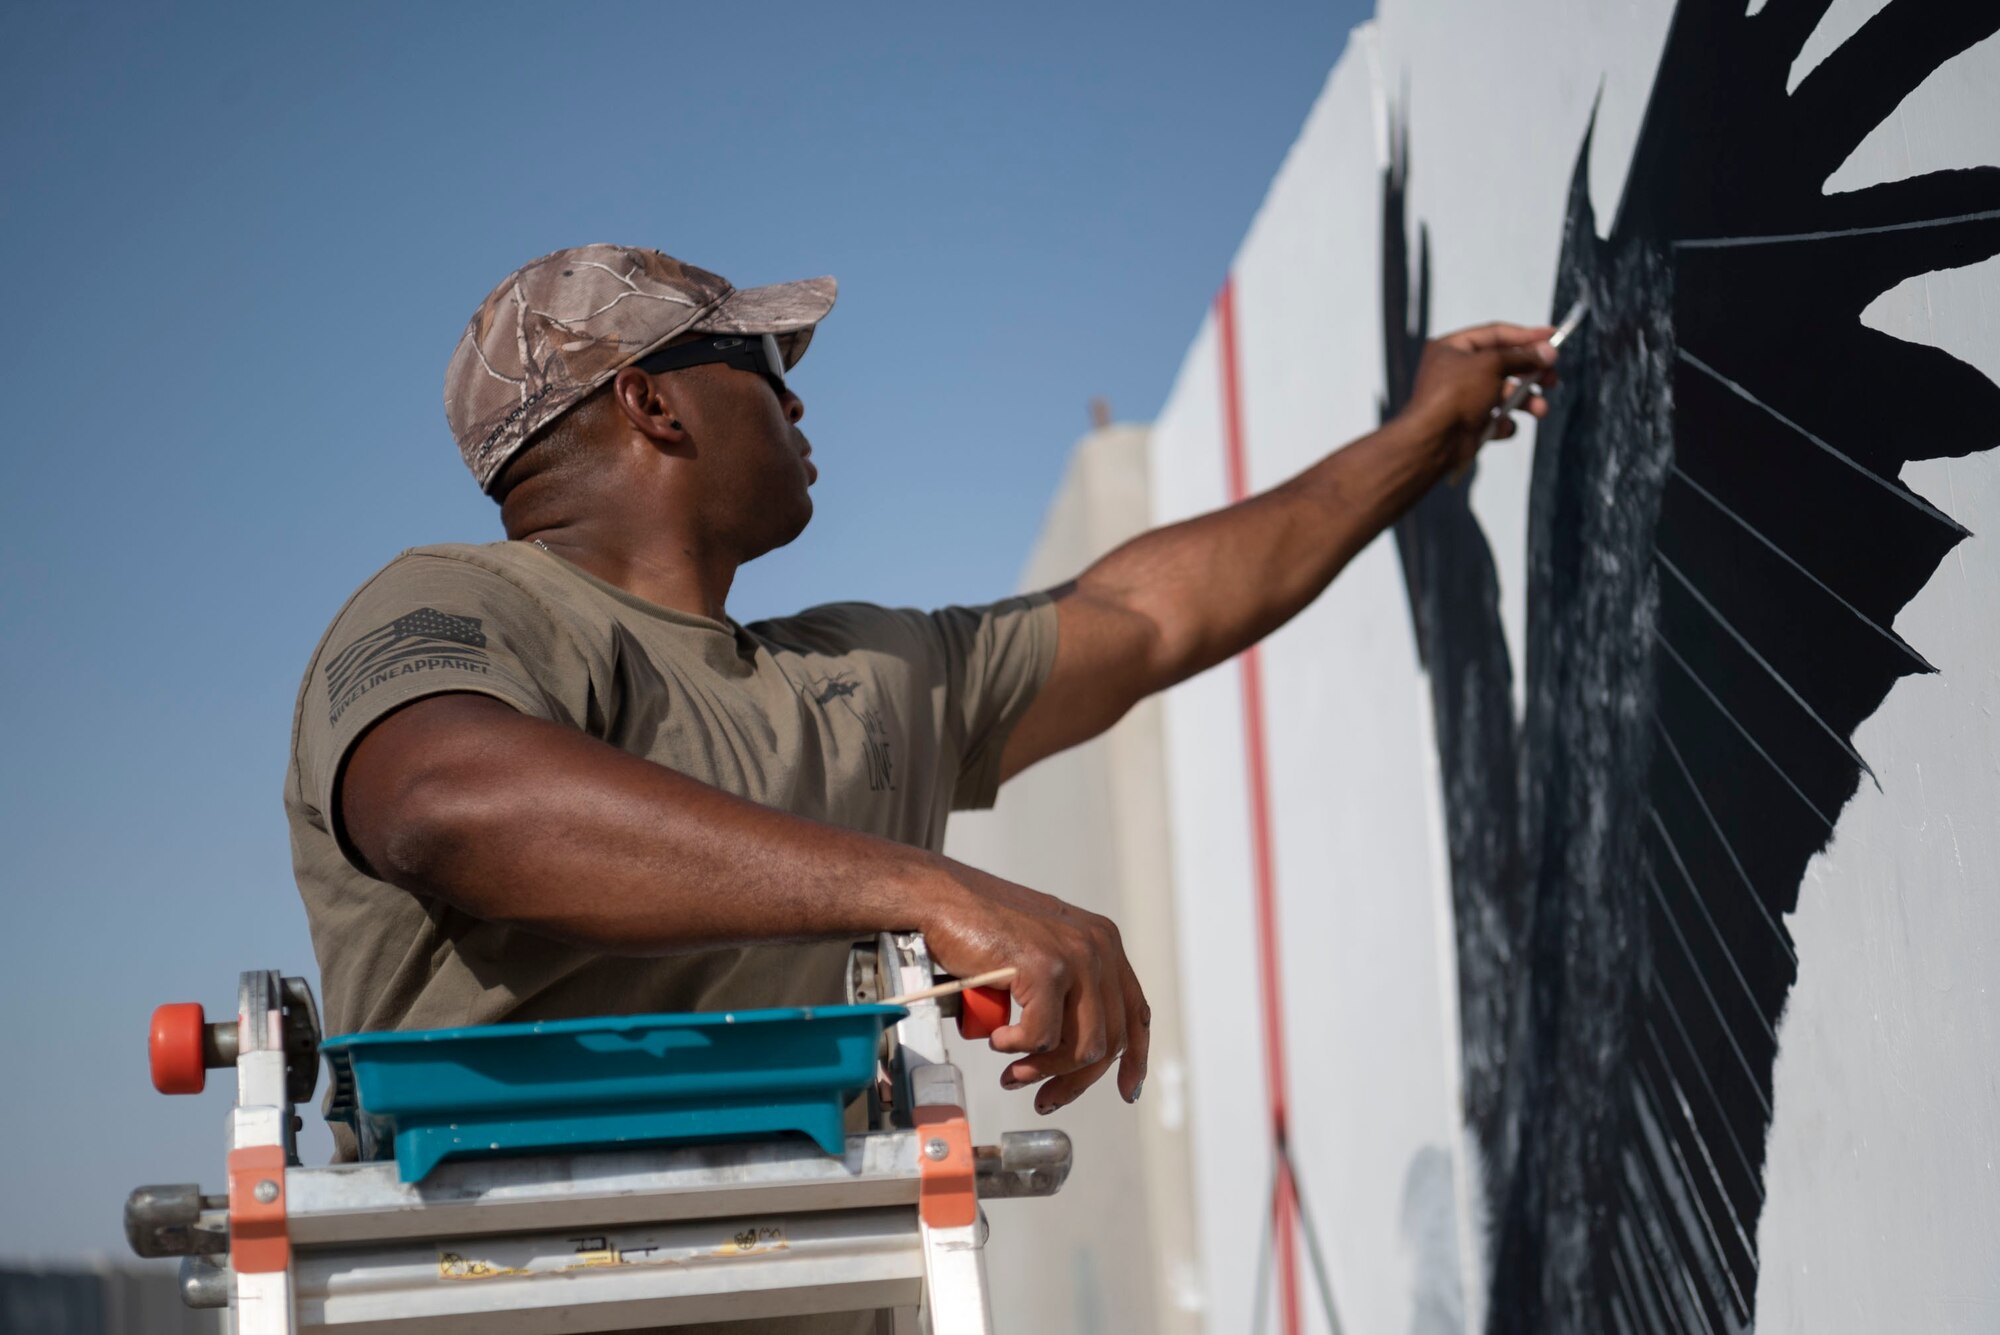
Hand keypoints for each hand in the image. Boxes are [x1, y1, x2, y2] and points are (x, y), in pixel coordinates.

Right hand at [917, 857, 1149, 1113]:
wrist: (941, 900)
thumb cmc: (980, 929)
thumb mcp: (1042, 954)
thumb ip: (1068, 988)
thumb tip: (1079, 1049)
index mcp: (1103, 943)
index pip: (1135, 1013)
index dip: (1135, 1059)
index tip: (1127, 1092)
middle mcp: (1097, 946)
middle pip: (1110, 1039)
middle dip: (1073, 1079)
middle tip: (1042, 1096)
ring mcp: (1075, 956)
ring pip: (1080, 1046)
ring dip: (1042, 1068)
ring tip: (1013, 1071)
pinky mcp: (1045, 968)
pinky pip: (1042, 1036)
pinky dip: (1016, 1048)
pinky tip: (997, 1038)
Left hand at [1402, 322, 1559, 471]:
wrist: (1433, 440)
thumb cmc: (1457, 393)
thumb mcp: (1492, 364)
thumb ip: (1522, 357)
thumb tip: (1548, 352)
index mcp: (1452, 347)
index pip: (1496, 334)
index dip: (1527, 335)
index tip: (1554, 337)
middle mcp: (1456, 370)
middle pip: (1503, 365)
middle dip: (1530, 373)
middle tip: (1552, 378)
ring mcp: (1462, 398)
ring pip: (1503, 394)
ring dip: (1525, 401)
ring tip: (1540, 410)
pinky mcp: (1468, 423)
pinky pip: (1494, 419)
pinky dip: (1503, 423)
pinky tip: (1501, 427)